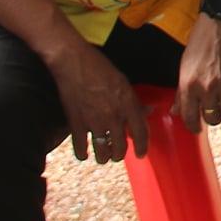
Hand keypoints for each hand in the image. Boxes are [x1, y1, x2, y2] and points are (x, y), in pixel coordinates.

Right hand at [46, 41, 148, 163]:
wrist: (73, 63)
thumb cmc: (99, 67)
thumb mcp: (123, 82)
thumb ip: (134, 100)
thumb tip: (147, 111)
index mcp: (128, 103)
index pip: (141, 132)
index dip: (143, 147)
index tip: (141, 154)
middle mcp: (113, 116)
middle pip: (120, 148)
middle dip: (120, 154)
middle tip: (117, 153)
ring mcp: (94, 122)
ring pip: (103, 152)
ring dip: (104, 157)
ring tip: (103, 155)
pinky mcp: (76, 124)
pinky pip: (81, 148)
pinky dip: (82, 154)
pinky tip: (84, 154)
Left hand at [177, 12, 220, 134]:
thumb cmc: (200, 41)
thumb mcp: (184, 65)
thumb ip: (181, 91)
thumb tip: (175, 111)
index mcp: (188, 84)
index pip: (189, 117)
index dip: (193, 127)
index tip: (197, 128)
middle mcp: (206, 87)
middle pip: (211, 118)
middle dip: (212, 118)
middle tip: (213, 111)